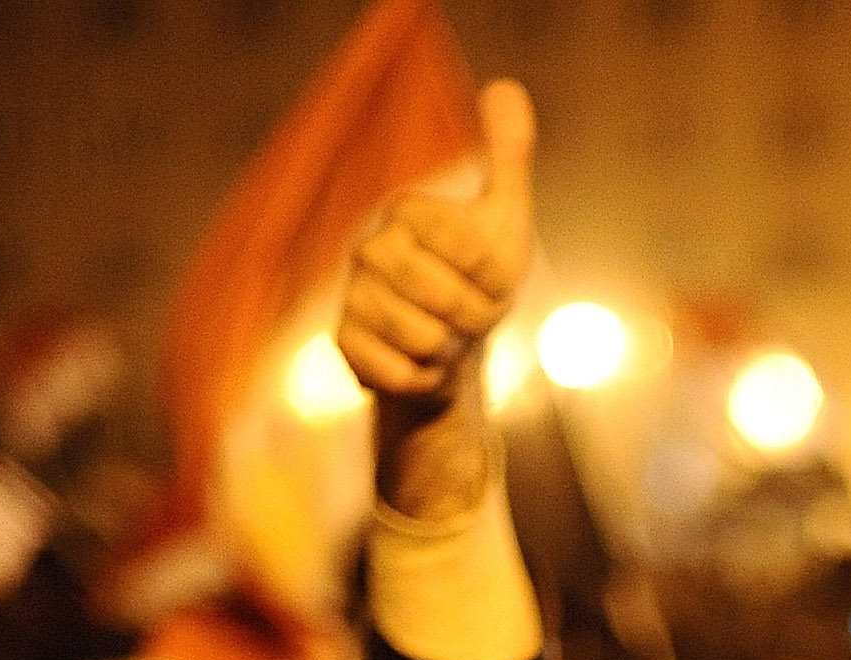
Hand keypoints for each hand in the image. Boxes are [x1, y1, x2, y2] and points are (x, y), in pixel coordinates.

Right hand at [341, 79, 533, 522]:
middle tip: (471, 315)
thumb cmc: (478, 279)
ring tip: (444, 335)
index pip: (466, 248)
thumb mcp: (505, 219)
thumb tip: (507, 88)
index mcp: (406, 211)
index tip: (494, 279)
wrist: (451, 348)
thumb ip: (507, 159)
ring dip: (451, 351)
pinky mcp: (342, 343)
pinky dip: (425, 379)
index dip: (495, 276)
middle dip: (476, 318)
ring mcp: (351, 295)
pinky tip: (421, 363)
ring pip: (423, 338)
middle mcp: (369, 247)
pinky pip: (400, 374)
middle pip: (442, 298)